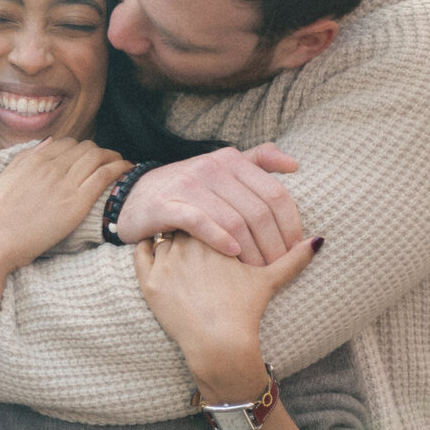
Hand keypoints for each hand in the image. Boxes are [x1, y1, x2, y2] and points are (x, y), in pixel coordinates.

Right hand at [0, 138, 129, 277]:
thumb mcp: (2, 179)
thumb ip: (24, 159)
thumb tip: (46, 143)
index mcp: (32, 160)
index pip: (66, 143)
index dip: (80, 149)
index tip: (87, 158)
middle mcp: (50, 166)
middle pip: (85, 148)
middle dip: (99, 152)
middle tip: (108, 163)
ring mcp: (64, 183)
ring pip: (98, 157)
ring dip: (114, 157)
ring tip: (123, 164)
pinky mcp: (76, 203)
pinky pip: (105, 175)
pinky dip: (120, 168)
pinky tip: (128, 170)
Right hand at [116, 143, 301, 263]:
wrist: (133, 198)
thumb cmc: (187, 192)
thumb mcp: (221, 171)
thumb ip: (257, 163)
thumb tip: (294, 165)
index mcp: (231, 159)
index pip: (275, 193)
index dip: (290, 224)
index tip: (295, 249)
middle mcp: (211, 166)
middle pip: (258, 210)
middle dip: (274, 243)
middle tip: (278, 266)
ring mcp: (187, 184)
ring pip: (234, 219)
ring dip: (252, 250)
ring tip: (259, 270)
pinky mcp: (166, 204)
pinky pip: (200, 222)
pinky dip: (221, 240)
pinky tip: (233, 255)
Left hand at [134, 231, 320, 390]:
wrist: (219, 344)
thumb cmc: (245, 311)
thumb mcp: (270, 281)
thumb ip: (294, 258)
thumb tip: (319, 241)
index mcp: (215, 235)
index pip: (207, 209)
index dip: (209, 214)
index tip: (212, 219)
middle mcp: (188, 243)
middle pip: (184, 219)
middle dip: (188, 223)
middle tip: (192, 230)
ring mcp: (166, 262)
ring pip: (162, 234)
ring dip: (167, 235)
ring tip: (174, 241)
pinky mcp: (149, 283)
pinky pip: (139, 255)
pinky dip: (144, 249)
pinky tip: (151, 249)